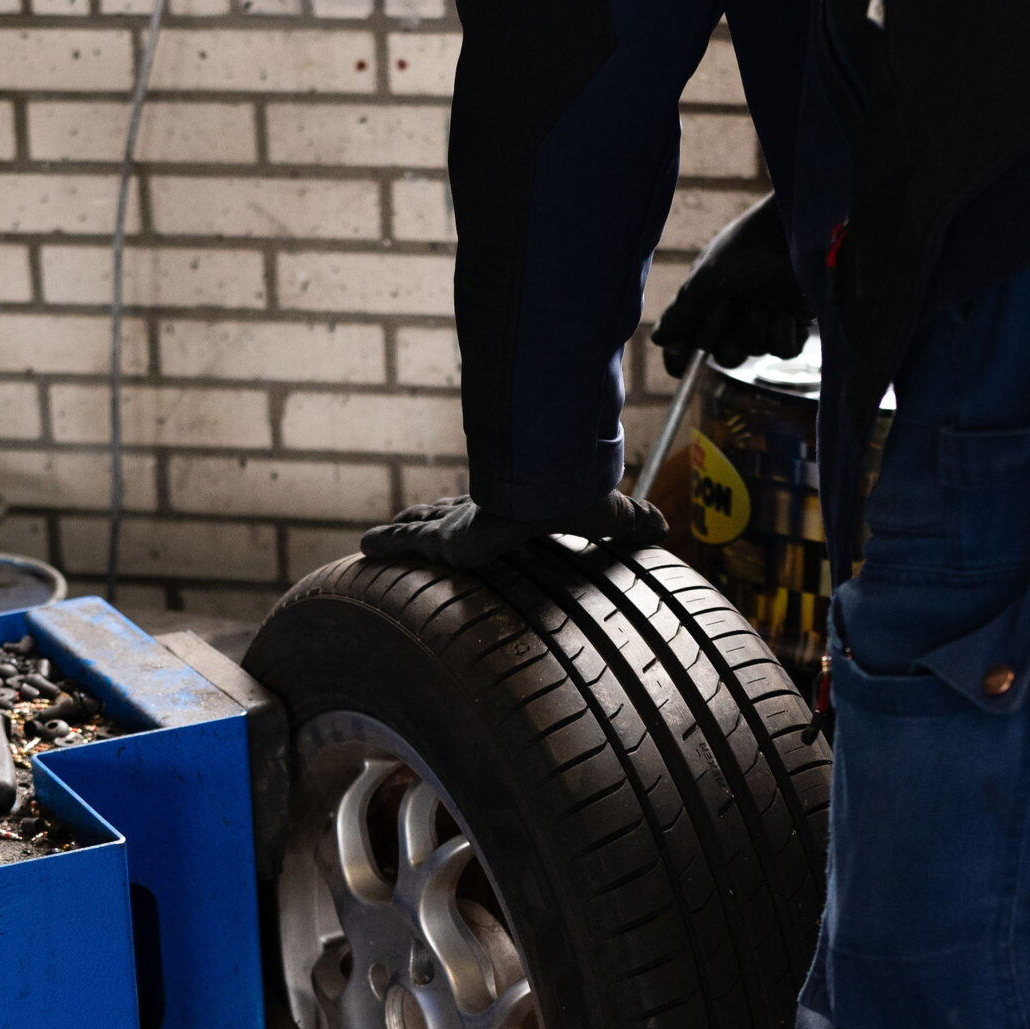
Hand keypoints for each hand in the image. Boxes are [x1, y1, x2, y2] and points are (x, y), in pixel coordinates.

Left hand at [361, 491, 667, 571]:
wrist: (559, 481)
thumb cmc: (582, 491)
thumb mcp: (608, 515)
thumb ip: (628, 524)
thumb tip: (665, 528)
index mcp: (513, 510)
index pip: (484, 512)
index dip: (464, 513)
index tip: (451, 519)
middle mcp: (481, 512)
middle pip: (443, 517)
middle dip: (423, 520)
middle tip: (403, 526)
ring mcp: (461, 523)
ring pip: (420, 528)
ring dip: (400, 533)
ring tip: (372, 541)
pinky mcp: (450, 538)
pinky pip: (410, 545)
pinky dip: (387, 545)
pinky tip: (364, 547)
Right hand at [652, 192, 814, 376]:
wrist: (789, 232)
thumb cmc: (744, 247)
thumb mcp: (705, 279)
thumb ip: (681, 312)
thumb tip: (657, 340)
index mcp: (709, 304)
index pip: (689, 345)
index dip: (682, 358)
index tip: (678, 364)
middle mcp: (736, 317)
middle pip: (721, 356)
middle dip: (720, 337)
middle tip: (726, 306)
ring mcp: (766, 322)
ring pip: (752, 352)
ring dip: (753, 329)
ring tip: (760, 302)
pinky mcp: (794, 326)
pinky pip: (783, 351)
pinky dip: (781, 334)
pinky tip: (785, 312)